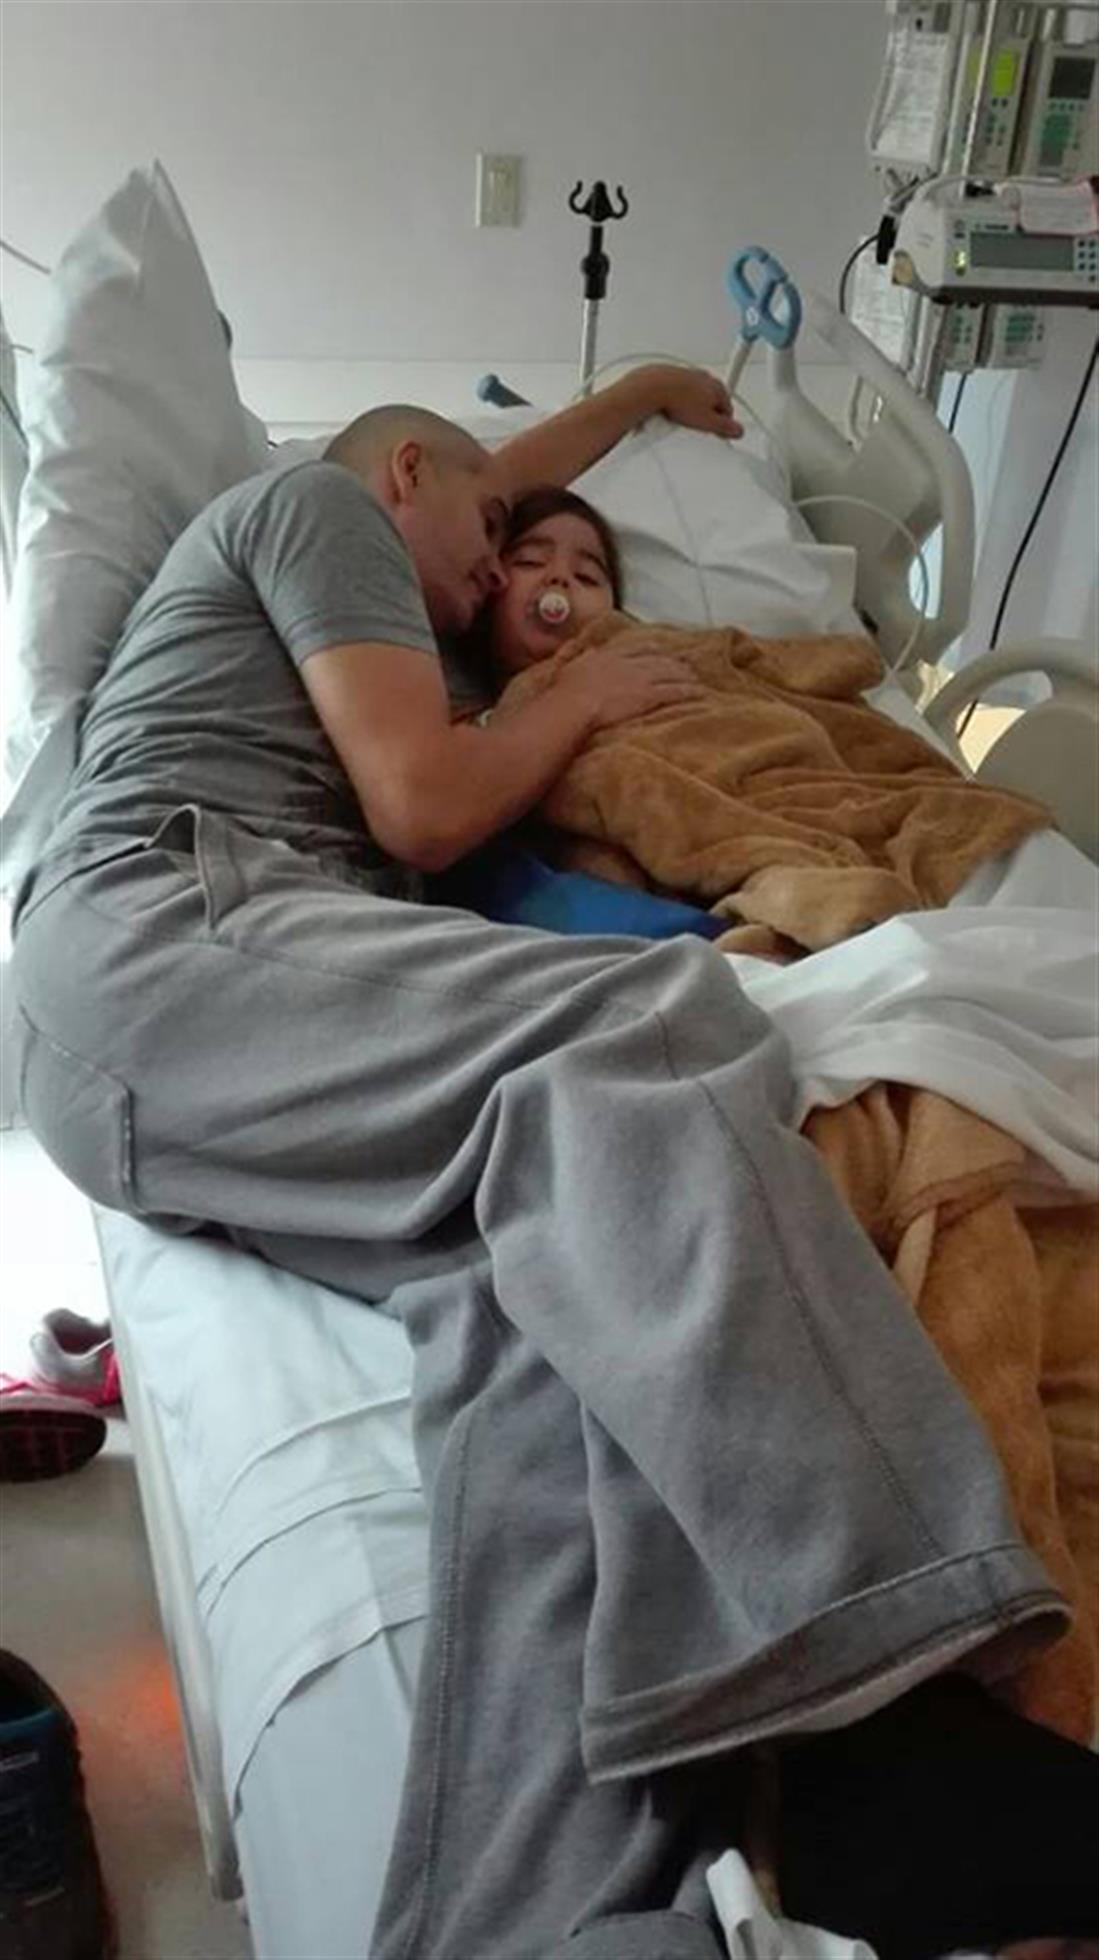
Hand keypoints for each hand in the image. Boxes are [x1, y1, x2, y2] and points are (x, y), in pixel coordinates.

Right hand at [559, 641, 704, 732]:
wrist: (573, 705)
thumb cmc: (565, 692)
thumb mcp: (571, 668)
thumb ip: (584, 658)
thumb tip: (589, 653)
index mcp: (609, 656)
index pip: (636, 648)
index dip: (651, 649)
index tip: (660, 649)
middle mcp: (628, 663)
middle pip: (657, 659)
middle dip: (672, 662)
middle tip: (685, 664)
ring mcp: (639, 679)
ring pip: (668, 674)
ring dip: (684, 675)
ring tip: (695, 678)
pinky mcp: (647, 696)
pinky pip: (672, 691)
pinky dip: (687, 691)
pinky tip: (698, 693)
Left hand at [638, 365, 741, 439]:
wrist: (651, 388)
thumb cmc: (677, 400)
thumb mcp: (707, 422)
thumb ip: (726, 428)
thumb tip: (738, 431)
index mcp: (718, 387)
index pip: (728, 410)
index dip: (722, 426)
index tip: (716, 435)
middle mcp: (704, 377)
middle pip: (711, 403)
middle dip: (706, 416)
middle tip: (697, 428)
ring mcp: (688, 376)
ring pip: (694, 398)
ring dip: (690, 409)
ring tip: (681, 420)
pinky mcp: (672, 377)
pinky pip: (678, 394)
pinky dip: (676, 402)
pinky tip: (670, 411)